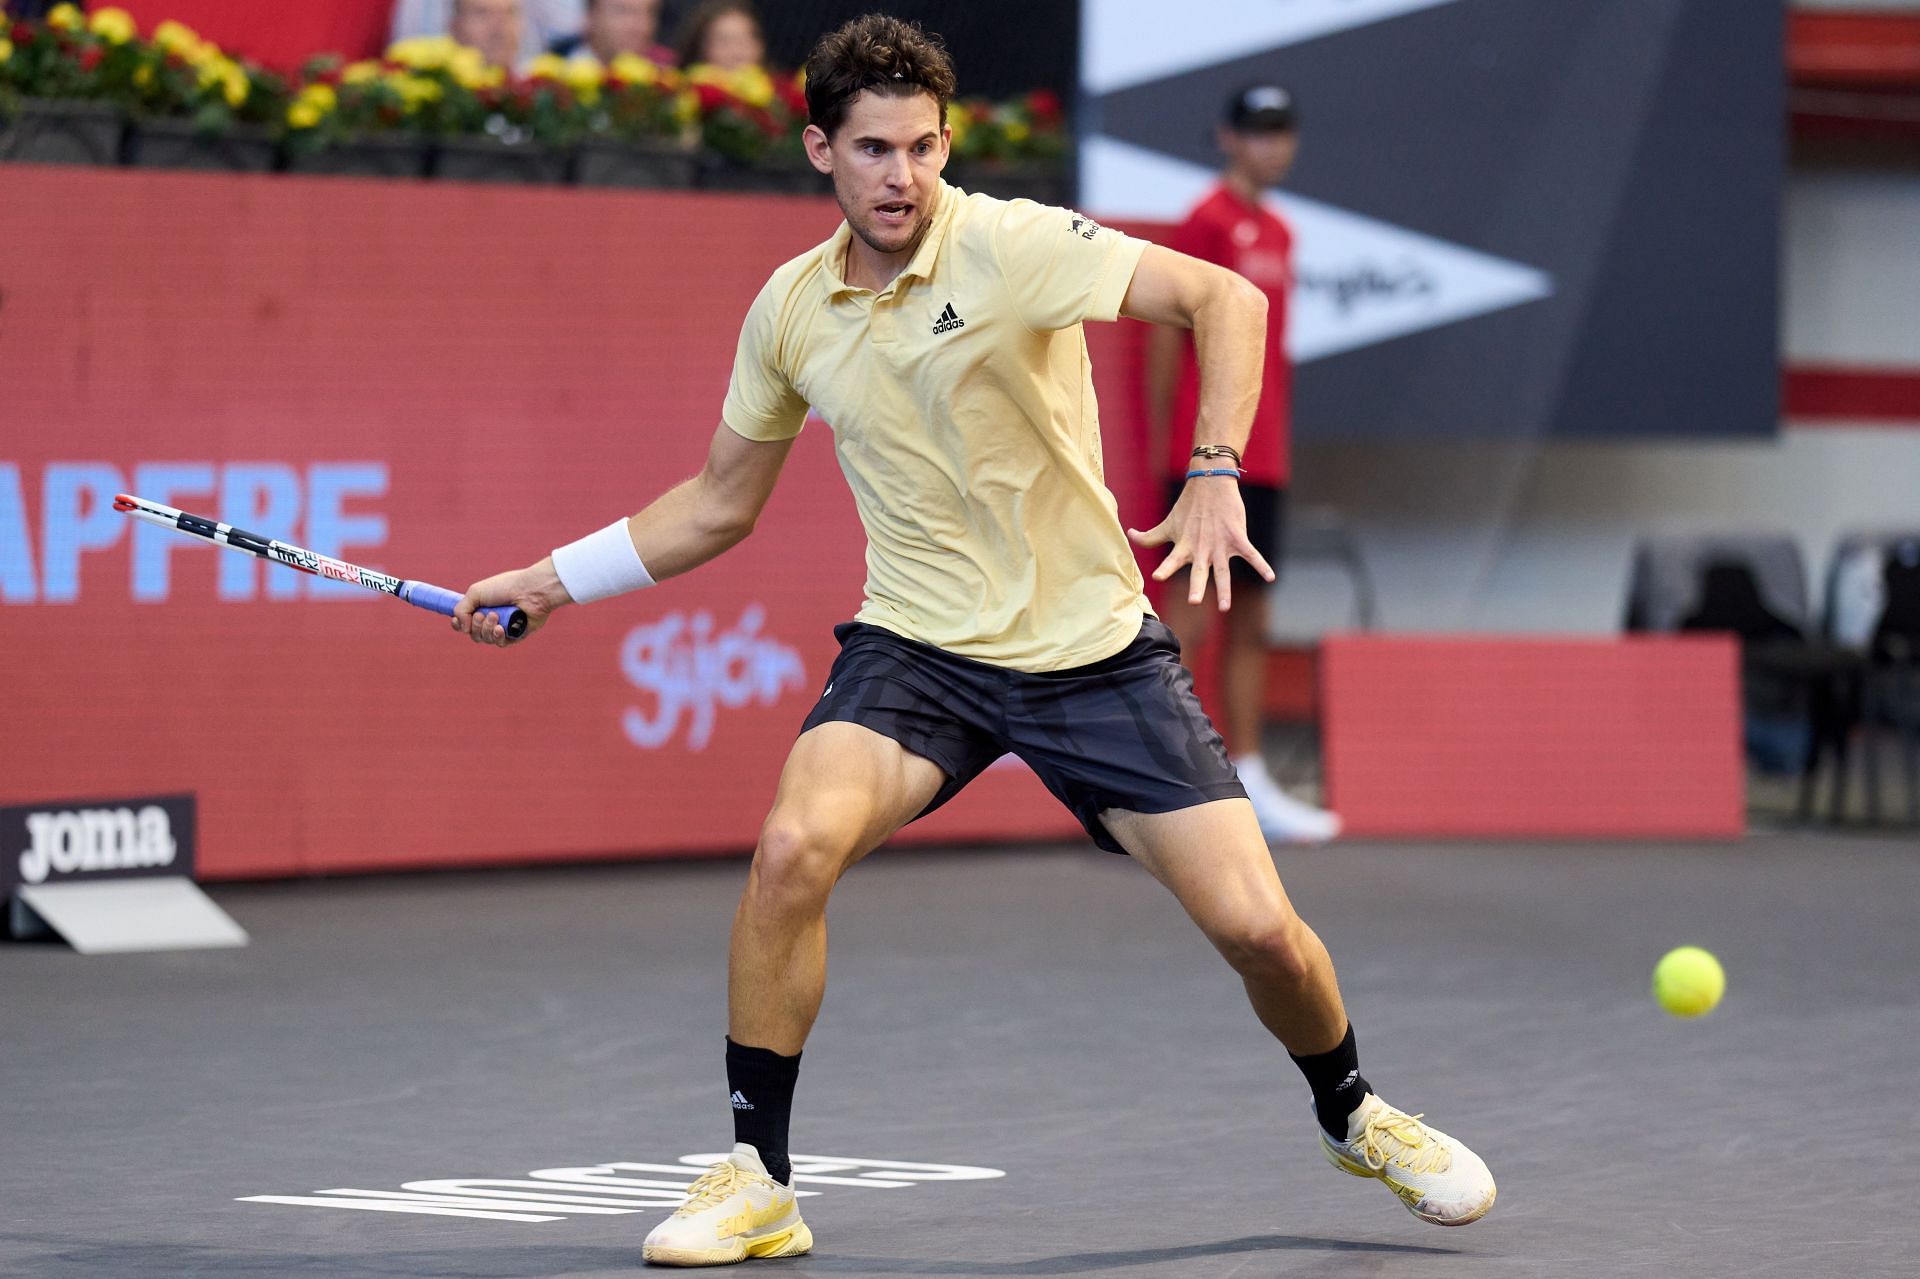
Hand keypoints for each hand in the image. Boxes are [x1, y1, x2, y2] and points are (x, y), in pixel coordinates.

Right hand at [451, 557, 570, 647]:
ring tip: (496, 616)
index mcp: (482, 607)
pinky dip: (498, 636)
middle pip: (473, 634)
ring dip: (487, 629)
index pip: (464, 622)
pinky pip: (500, 644)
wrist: (530, 591)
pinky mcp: (516, 635)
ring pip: (485, 639)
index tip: (457, 621)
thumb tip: (461, 627)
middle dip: (475, 626)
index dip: (458, 624)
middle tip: (482, 615)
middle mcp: (491, 619)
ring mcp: (504, 628)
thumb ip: (461, 609)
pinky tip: (501, 628)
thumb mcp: (475, 592)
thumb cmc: (505, 588)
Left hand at [1127, 477, 1273, 609]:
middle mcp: (1201, 548)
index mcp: (1184, 546)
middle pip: (1198, 571)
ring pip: (1222, 571)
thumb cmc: (1188, 506)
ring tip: (1224, 607)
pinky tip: (1271, 578)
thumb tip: (1129, 535)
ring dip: (1223, 589)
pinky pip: (1251, 554)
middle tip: (1193, 602)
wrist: (1211, 483)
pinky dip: (1261, 566)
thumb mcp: (1167, 523)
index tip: (1157, 577)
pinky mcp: (1237, 537)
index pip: (1171, 560)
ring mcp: (1220, 544)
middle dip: (1196, 586)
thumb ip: (1149, 536)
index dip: (1165, 568)